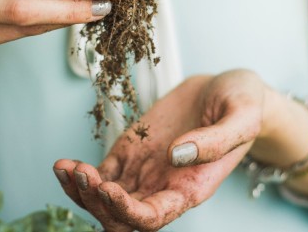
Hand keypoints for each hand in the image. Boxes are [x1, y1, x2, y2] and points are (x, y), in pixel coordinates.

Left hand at [54, 70, 268, 231]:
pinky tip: (65, 164)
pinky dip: (79, 174)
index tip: (108, 187)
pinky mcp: (130, 150)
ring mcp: (143, 170)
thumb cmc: (242, 105)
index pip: (151, 218)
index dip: (126, 211)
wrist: (227, 89)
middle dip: (96, 203)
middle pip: (120, 217)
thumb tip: (176, 156)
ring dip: (81, 191)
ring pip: (103, 199)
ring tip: (65, 168)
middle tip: (83, 174)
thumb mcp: (241, 117)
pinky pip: (99, 172)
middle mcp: (162, 186)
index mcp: (189, 188)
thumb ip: (215, 142)